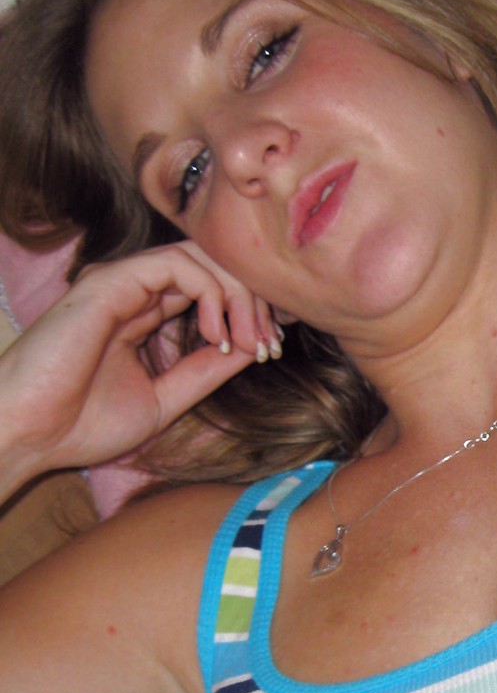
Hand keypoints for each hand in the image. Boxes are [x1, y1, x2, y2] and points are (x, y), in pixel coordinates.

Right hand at [0, 243, 274, 490]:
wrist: (29, 434)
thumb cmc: (81, 424)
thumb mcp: (164, 399)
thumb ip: (204, 371)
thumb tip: (251, 349)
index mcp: (143, 314)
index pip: (209, 291)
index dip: (248, 313)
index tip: (272, 349)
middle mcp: (135, 291)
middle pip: (212, 267)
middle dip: (252, 301)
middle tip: (271, 343)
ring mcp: (123, 282)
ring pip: (203, 258)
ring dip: (239, 297)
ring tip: (249, 340)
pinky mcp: (113, 281)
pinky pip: (180, 265)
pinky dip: (212, 294)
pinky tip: (217, 335)